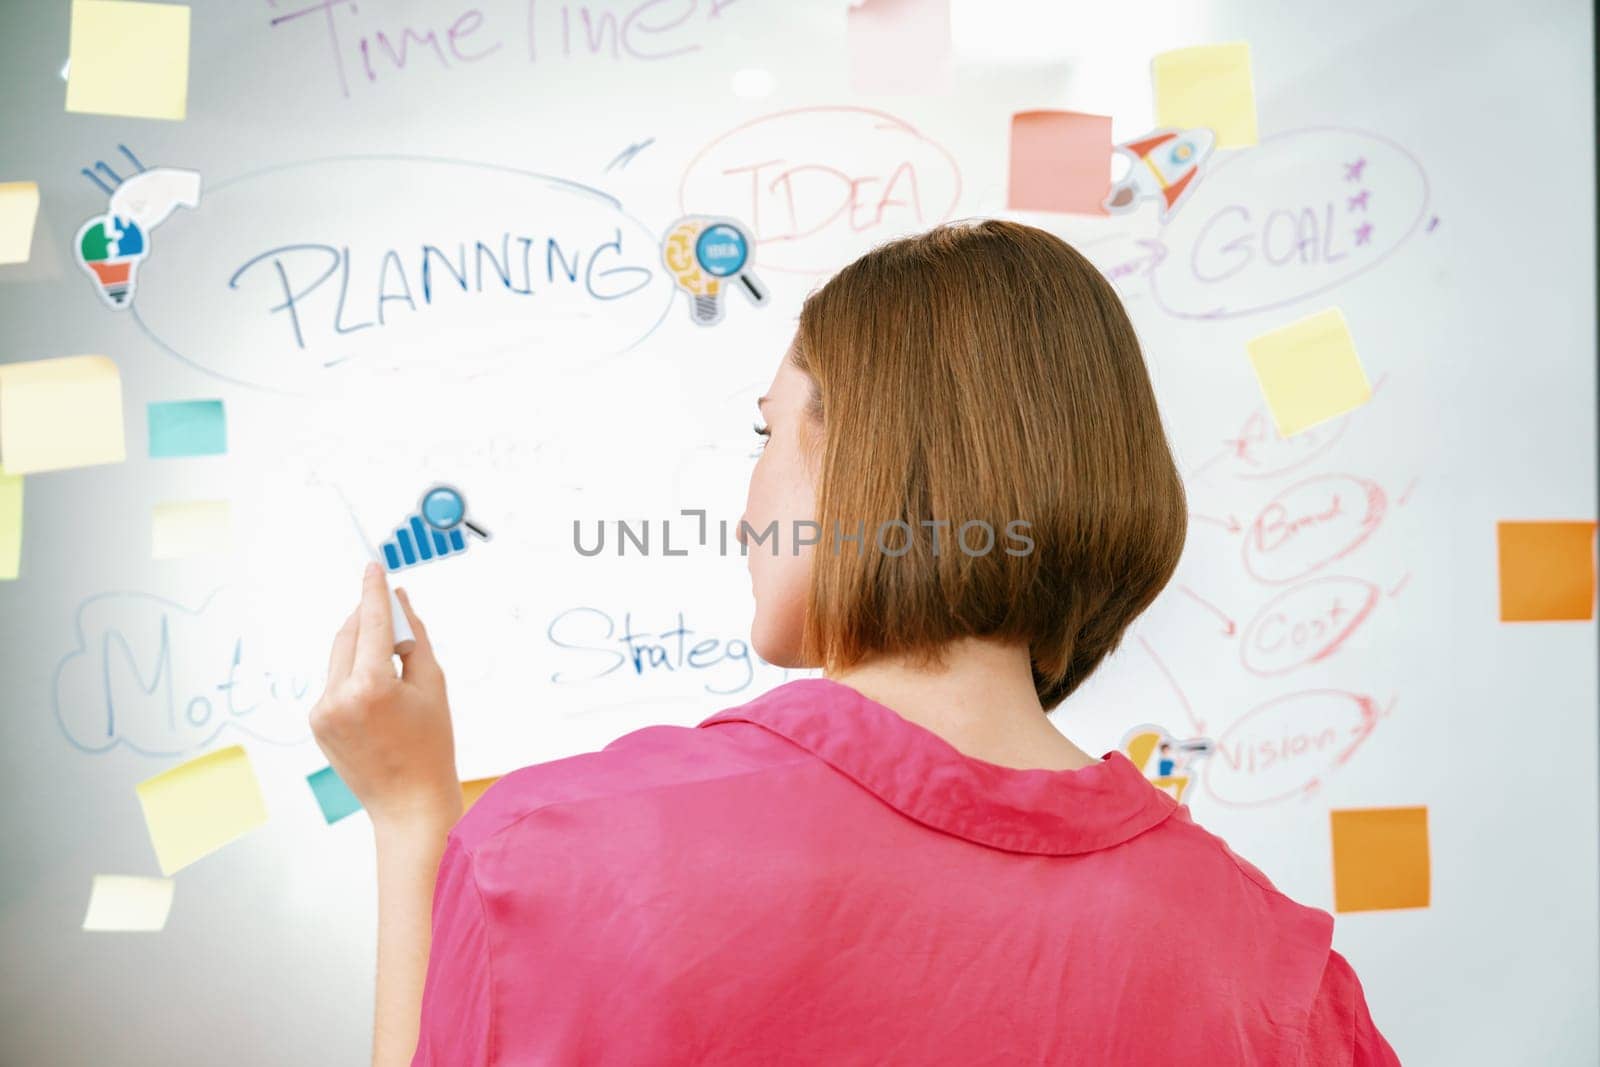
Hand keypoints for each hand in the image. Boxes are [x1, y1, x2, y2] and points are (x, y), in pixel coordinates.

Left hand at [310, 562, 463, 833]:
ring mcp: (322, 712)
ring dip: (362, 648)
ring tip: (394, 664)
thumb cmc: (431, 746)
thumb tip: (400, 602)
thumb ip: (415, 638)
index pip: (371, 623)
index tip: (373, 566)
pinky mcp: (316, 723)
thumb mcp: (432, 685)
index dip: (373, 591)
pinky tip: (379, 693)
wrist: (409, 803)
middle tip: (395, 610)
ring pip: (340, 658)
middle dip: (369, 618)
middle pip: (349, 635)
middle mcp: (337, 697)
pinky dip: (354, 674)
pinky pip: (335, 682)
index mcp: (370, 686)